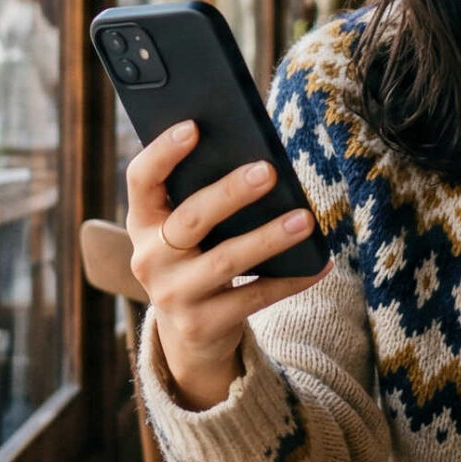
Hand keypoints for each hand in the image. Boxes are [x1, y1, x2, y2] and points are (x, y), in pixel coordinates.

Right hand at [128, 122, 328, 408]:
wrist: (189, 335)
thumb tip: (259, 163)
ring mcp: (173, 295)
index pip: (141, 179)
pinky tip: (319, 264)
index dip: (162, 151)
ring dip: (268, 237)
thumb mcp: (185, 232)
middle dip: (230, 193)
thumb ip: (202, 198)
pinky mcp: (203, 324)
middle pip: (190, 218)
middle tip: (269, 171)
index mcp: (142, 222)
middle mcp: (149, 258)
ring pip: (225, 260)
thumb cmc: (197, 260)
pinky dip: (290, 280)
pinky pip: (254, 297)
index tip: (194, 126)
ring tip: (305, 218)